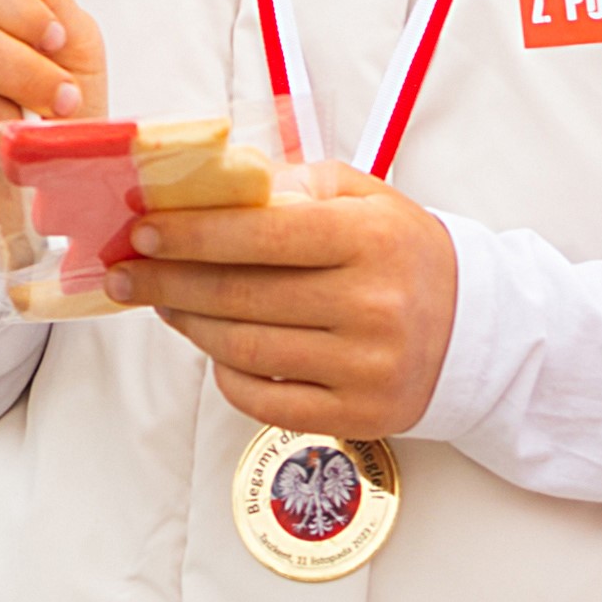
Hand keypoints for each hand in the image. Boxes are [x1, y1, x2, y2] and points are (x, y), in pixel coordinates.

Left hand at [120, 162, 459, 436]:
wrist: (474, 327)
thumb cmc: (405, 254)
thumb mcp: (364, 197)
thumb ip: (293, 186)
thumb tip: (212, 191)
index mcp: (370, 239)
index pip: (262, 236)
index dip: (192, 235)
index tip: (143, 231)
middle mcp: (371, 305)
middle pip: (240, 295)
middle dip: (169, 280)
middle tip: (127, 272)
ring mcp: (364, 366)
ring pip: (243, 348)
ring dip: (187, 324)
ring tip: (162, 303)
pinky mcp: (355, 414)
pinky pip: (262, 399)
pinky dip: (224, 373)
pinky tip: (213, 348)